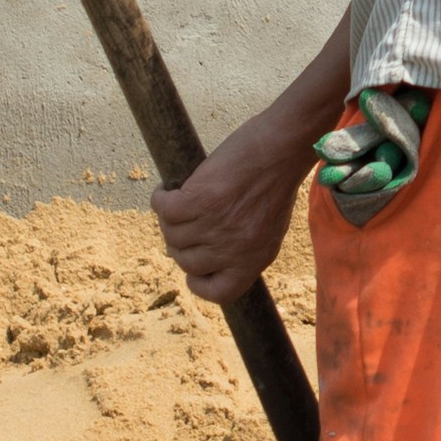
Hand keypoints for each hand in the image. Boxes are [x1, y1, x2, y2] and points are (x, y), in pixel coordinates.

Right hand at [152, 105, 319, 310]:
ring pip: (171, 234)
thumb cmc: (275, 180)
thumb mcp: (268, 227)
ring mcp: (215, 225)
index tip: (192, 266)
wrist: (280, 146)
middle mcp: (234, 248)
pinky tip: (167, 189)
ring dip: (169, 217)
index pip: (219, 293)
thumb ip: (243, 247)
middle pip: (185, 261)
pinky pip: (163, 209)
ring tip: (178, 198)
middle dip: (180, 242)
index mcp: (255, 260)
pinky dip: (160, 198)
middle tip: (185, 219)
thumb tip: (209, 255)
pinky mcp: (199, 200)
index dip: (198, 281)